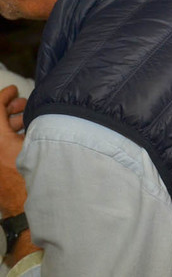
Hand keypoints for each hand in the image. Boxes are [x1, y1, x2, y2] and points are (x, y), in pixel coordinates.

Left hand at [0, 85, 27, 216]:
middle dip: (8, 109)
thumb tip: (38, 113)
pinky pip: (0, 147)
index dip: (4, 96)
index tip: (13, 90)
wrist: (26, 210)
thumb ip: (35, 127)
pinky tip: (25, 137)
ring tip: (27, 121)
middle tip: (22, 104)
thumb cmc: (34, 179)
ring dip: (9, 124)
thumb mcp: (37, 145)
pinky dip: (8, 138)